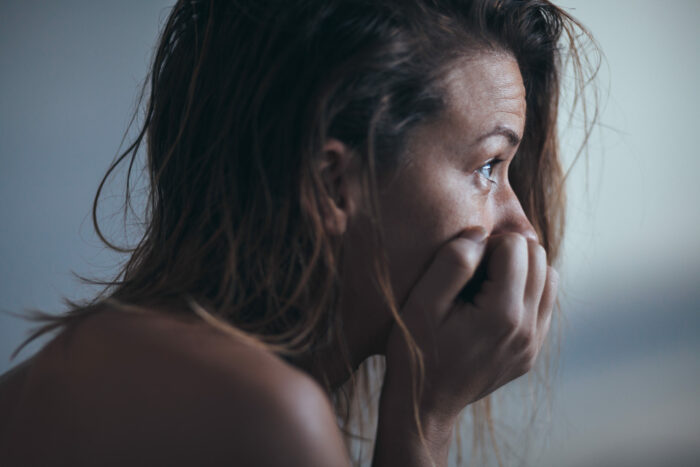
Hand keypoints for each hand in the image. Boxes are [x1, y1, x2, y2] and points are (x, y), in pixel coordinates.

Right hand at [382, 228, 557, 428]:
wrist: (424, 404)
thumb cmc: (416, 350)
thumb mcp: (423, 303)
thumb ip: (453, 262)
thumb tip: (480, 233)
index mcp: (502, 315)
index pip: (516, 246)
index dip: (486, 244)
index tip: (461, 265)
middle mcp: (527, 330)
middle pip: (538, 257)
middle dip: (506, 252)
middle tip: (472, 272)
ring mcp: (533, 344)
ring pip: (548, 278)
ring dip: (520, 270)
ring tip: (484, 285)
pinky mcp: (531, 353)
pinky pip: (543, 304)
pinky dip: (523, 292)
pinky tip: (492, 303)